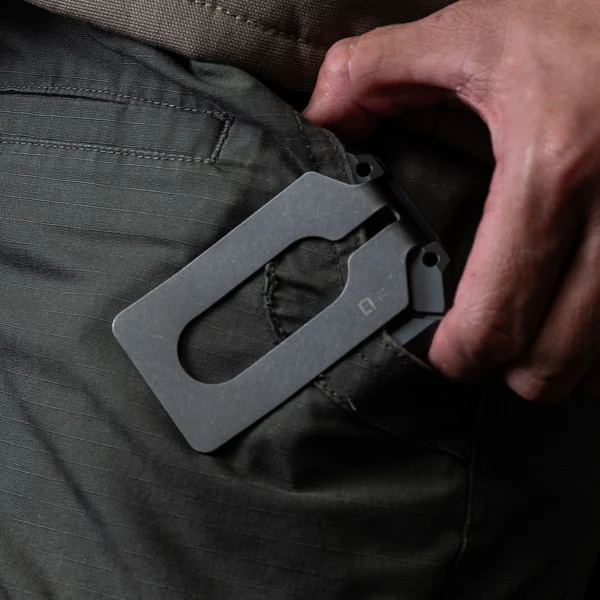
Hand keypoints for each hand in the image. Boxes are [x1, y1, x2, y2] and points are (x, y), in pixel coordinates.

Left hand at [303, 0, 599, 402]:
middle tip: (484, 352)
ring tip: (533, 343)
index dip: (463, 352)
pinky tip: (583, 326)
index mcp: (553, 168)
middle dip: (510, 370)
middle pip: (555, 358)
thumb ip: (376, 70)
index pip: (501, 308)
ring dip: (563, 365)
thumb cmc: (582, 20)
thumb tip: (319, 117)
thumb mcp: (474, 32)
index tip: (445, 355)